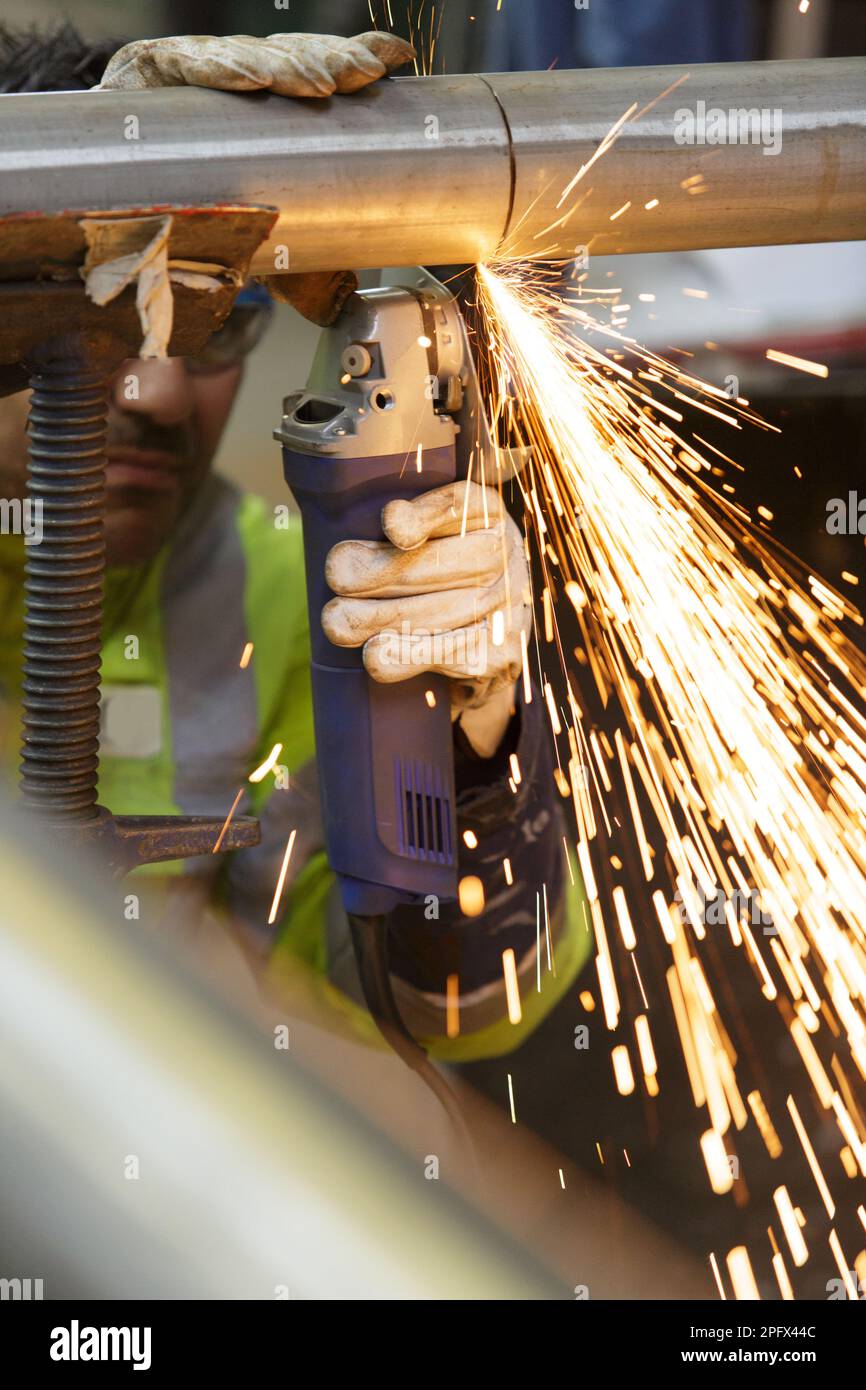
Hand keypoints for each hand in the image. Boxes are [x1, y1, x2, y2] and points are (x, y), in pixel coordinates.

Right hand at [94, 32, 414, 325]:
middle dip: (329, 63)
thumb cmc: (184, 227)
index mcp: (261, 115)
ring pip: (243, 56)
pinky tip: (248, 79)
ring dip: (286, 66)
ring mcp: (185, 78)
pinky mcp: (140, 77)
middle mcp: (227, 90)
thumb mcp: (260, 251)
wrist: (102, 230)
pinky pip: (178, 63)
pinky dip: (214, 69)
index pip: (312, 75)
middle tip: (359, 77)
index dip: (351, 61)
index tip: (391, 63)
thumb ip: (302, 273)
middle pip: (285, 60)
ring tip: (319, 83)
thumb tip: (344, 303)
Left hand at [322, 481, 531, 757]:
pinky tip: (373, 655)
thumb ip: (400, 524)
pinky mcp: (500, 653)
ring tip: (335, 621)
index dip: (426, 515)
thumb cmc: (438, 572)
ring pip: (437, 612)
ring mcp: (507, 606)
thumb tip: (365, 541)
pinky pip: (447, 654)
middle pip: (440, 562)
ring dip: (377, 619)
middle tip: (336, 576)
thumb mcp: (428, 532)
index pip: (460, 505)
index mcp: (486, 513)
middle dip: (378, 572)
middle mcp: (505, 555)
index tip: (390, 523)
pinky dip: (406, 656)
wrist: (486, 641)